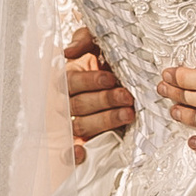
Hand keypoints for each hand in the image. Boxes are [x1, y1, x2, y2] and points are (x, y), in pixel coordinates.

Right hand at [64, 24, 136, 161]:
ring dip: (104, 121)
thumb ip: (83, 40)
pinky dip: (73, 154)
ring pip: (82, 124)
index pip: (70, 82)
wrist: (127, 68)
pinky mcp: (86, 137)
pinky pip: (72, 148)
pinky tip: (82, 154)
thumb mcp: (97, 40)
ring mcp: (76, 119)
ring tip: (128, 113)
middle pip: (78, 105)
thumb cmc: (109, 55)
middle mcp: (68, 100)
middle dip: (104, 100)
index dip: (89, 81)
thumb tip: (67, 52)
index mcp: (68, 77)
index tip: (110, 78)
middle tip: (127, 96)